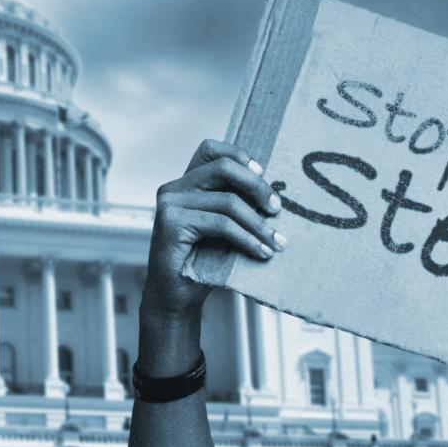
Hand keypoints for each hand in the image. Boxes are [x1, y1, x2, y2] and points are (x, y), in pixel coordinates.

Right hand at [143, 139, 283, 322]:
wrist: (177, 297)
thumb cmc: (201, 262)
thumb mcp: (224, 228)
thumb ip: (236, 205)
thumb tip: (274, 195)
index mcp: (185, 184)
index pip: (210, 149)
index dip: (239, 155)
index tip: (264, 174)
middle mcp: (173, 188)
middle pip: (223, 168)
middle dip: (257, 187)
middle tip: (277, 210)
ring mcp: (169, 204)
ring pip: (227, 200)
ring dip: (258, 224)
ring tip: (276, 242)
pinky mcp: (171, 223)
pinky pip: (221, 223)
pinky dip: (247, 238)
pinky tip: (261, 251)